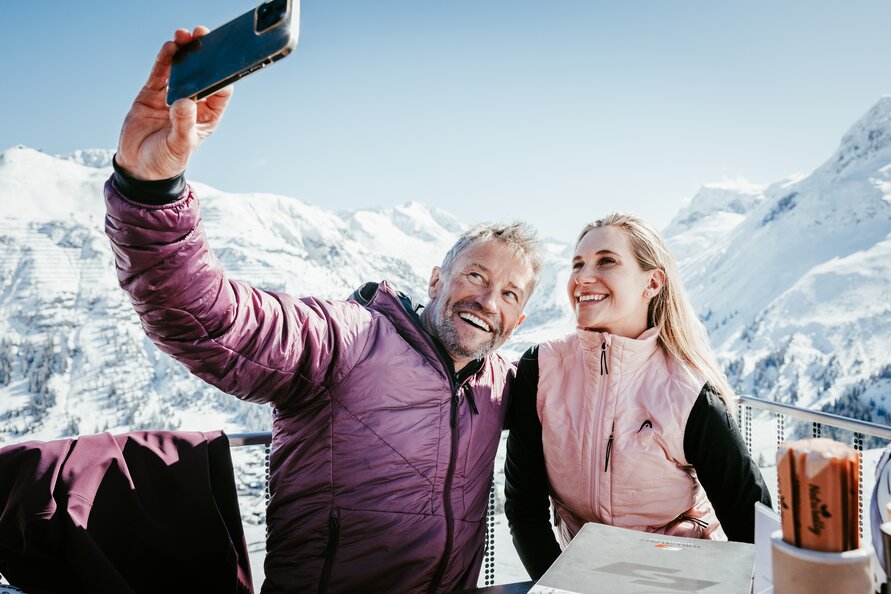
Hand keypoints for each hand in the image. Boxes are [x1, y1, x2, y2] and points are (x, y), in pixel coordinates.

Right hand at [115, 27, 233, 180]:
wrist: (139, 167)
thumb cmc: (166, 160)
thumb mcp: (179, 146)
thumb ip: (183, 124)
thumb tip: (185, 102)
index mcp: (206, 117)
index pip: (220, 92)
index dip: (223, 76)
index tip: (223, 62)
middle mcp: (191, 103)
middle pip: (201, 75)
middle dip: (203, 56)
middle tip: (203, 37)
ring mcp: (170, 96)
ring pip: (180, 69)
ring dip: (183, 52)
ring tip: (185, 35)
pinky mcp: (151, 94)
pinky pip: (159, 73)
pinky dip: (164, 59)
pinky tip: (170, 46)